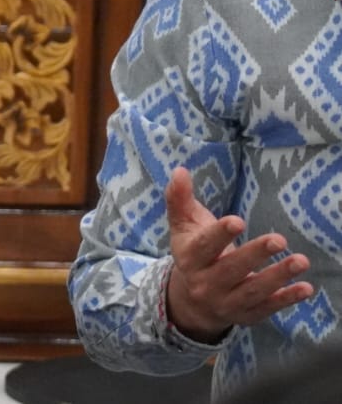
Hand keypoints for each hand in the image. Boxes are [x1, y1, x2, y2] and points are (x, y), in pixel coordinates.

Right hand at [164, 167, 312, 342]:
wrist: (191, 301)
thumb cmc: (193, 253)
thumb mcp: (182, 227)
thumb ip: (180, 199)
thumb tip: (180, 171)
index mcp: (189, 259)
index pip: (204, 246)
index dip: (220, 235)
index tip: (238, 221)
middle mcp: (205, 283)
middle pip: (231, 269)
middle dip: (255, 255)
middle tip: (279, 240)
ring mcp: (226, 302)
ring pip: (252, 290)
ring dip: (277, 277)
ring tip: (300, 261)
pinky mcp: (246, 314)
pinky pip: (267, 307)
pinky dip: (286, 299)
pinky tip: (305, 288)